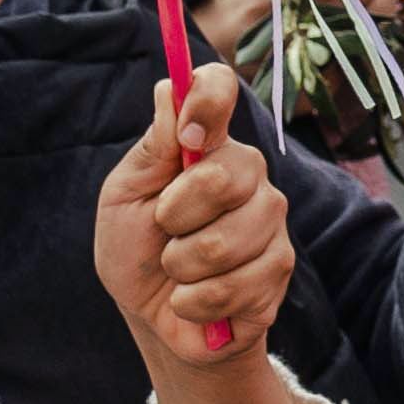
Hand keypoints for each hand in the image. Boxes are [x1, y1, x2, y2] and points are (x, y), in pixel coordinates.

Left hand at [95, 70, 296, 373]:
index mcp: (209, 144)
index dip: (207, 100)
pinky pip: (232, 288)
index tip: (187, 134)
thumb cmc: (136, 247)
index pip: (220, 88)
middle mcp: (249, 175)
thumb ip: (154, 148)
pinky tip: (196, 299)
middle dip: (174, 217)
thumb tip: (169, 90)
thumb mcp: (125, 196)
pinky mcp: (278, 271)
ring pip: (224, 243)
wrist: (152, 315)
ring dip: (181, 268)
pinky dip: (195, 302)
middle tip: (165, 230)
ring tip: (180, 271)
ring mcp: (271, 223)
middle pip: (223, 178)